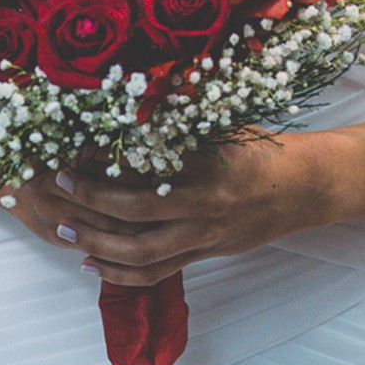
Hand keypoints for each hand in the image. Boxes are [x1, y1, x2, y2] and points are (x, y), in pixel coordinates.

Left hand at [1, 132, 328, 286]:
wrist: (301, 189)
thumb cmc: (258, 148)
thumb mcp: (224, 122)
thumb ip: (182, 114)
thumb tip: (136, 91)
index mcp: (209, 163)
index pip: (149, 163)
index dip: (110, 158)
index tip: (79, 146)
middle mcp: (205, 203)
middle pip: (138, 210)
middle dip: (94, 199)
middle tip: (63, 184)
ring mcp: (205, 234)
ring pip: (143, 251)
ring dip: (99, 243)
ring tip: (66, 230)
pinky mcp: (204, 254)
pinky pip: (157, 272)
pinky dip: (121, 273)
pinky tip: (92, 264)